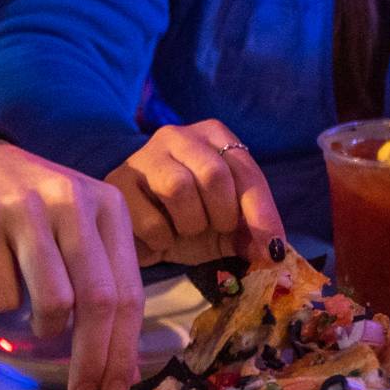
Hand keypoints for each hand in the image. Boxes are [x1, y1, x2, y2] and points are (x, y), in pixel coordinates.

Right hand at [0, 140, 143, 389]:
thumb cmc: (33, 204)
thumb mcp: (80, 227)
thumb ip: (104, 282)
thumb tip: (121, 370)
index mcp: (108, 206)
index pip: (129, 291)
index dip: (124, 350)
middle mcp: (73, 202)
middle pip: (98, 301)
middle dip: (93, 360)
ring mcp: (26, 209)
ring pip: (55, 301)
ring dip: (49, 330)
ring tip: (41, 323)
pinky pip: (3, 294)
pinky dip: (5, 305)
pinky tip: (2, 284)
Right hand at [107, 122, 285, 266]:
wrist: (138, 231)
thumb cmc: (188, 220)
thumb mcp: (226, 226)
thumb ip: (250, 233)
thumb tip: (271, 253)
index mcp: (212, 136)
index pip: (245, 169)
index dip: (262, 211)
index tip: (272, 248)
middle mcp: (178, 136)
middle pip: (213, 173)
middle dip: (223, 213)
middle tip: (218, 230)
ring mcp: (144, 156)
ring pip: (178, 187)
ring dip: (191, 223)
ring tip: (186, 229)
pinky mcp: (117, 183)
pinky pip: (149, 217)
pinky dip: (163, 238)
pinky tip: (160, 236)